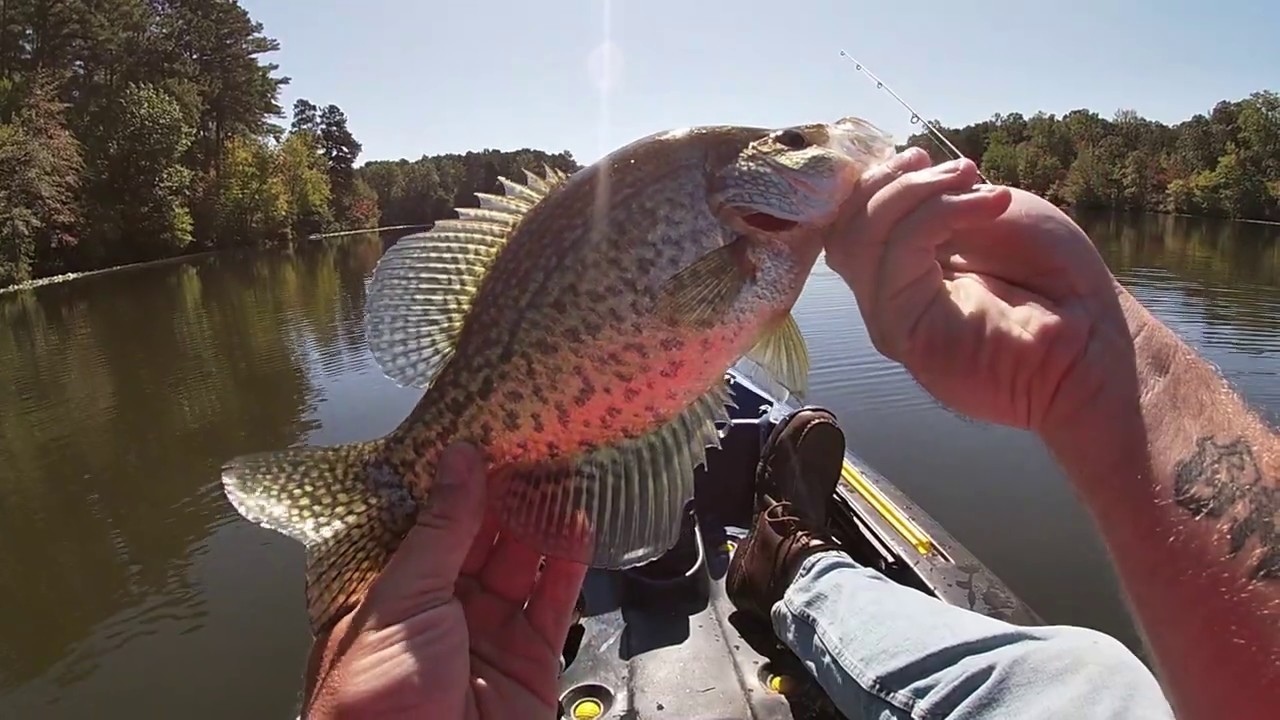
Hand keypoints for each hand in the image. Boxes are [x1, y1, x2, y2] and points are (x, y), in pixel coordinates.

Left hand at [302, 443, 587, 718]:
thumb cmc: (377, 700)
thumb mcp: (400, 598)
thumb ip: (439, 528)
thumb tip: (459, 459)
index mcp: (388, 594)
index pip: (425, 523)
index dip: (453, 480)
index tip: (481, 434)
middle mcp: (437, 611)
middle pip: (477, 539)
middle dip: (503, 493)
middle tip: (530, 440)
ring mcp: (485, 636)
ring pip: (520, 564)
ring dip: (541, 520)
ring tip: (563, 468)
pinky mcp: (530, 662)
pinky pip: (553, 603)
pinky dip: (570, 563)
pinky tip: (580, 523)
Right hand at [825, 148, 1132, 435]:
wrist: (1094, 340)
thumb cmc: (1056, 280)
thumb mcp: (989, 215)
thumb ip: (934, 205)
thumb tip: (897, 183)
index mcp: (905, 267)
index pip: (851, 220)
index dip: (873, 180)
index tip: (920, 155)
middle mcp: (888, 294)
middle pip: (844, 228)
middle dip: (889, 181)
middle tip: (954, 168)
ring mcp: (890, 317)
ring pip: (858, 241)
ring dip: (914, 193)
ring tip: (973, 181)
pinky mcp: (901, 334)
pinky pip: (895, 260)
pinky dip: (938, 215)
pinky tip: (988, 205)